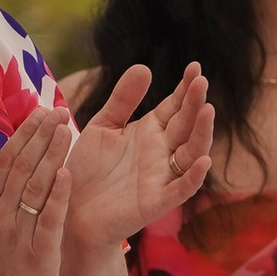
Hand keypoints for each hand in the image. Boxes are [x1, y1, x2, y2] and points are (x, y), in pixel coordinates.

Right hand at [0, 109, 74, 275]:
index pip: (6, 161)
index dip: (25, 134)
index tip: (41, 112)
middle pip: (20, 167)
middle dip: (40, 136)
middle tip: (58, 111)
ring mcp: (17, 235)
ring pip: (34, 187)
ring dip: (51, 155)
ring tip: (66, 130)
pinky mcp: (38, 255)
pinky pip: (48, 220)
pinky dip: (57, 196)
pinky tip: (68, 174)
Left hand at [63, 65, 215, 255]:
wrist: (69, 208)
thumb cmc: (87, 169)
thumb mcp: (103, 127)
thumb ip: (122, 100)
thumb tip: (144, 67)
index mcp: (150, 132)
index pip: (175, 107)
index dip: (186, 89)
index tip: (195, 67)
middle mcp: (162, 152)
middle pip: (186, 125)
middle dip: (195, 103)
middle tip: (201, 81)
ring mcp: (162, 176)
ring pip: (191, 152)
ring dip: (202, 133)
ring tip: (207, 110)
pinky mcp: (157, 201)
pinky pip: (181, 188)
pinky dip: (194, 176)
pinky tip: (202, 160)